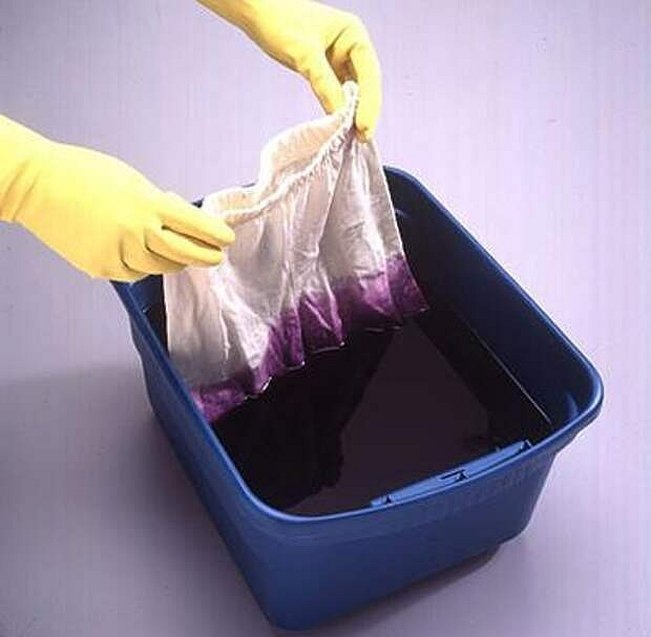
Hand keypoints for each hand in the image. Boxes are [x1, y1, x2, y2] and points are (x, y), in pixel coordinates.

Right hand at [1, 118, 234, 281]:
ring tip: (175, 253)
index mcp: (148, 204)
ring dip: (173, 261)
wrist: (36, 186)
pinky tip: (138, 253)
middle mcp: (138, 232)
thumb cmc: (84, 174)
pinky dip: (141, 265)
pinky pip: (134, 273)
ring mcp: (120, 253)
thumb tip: (179, 219)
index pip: (195, 225)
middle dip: (205, 256)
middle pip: (185, 254)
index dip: (215, 235)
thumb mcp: (131, 180)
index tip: (227, 239)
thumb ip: (157, 204)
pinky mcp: (103, 267)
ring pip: (160, 267)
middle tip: (214, 256)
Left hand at [202, 0, 381, 140]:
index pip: (369, 73)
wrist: (256, 12)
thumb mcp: (304, 54)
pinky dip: (338, 109)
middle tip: (363, 137)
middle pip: (366, 85)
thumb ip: (324, 84)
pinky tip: (338, 126)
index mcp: (354, 34)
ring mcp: (339, 60)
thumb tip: (340, 115)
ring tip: (355, 137)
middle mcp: (351, 47)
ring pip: (353, 92)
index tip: (364, 126)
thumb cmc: (279, 22)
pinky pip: (337, 94)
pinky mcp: (326, 71)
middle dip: (364, 111)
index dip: (369, 102)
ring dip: (353, 113)